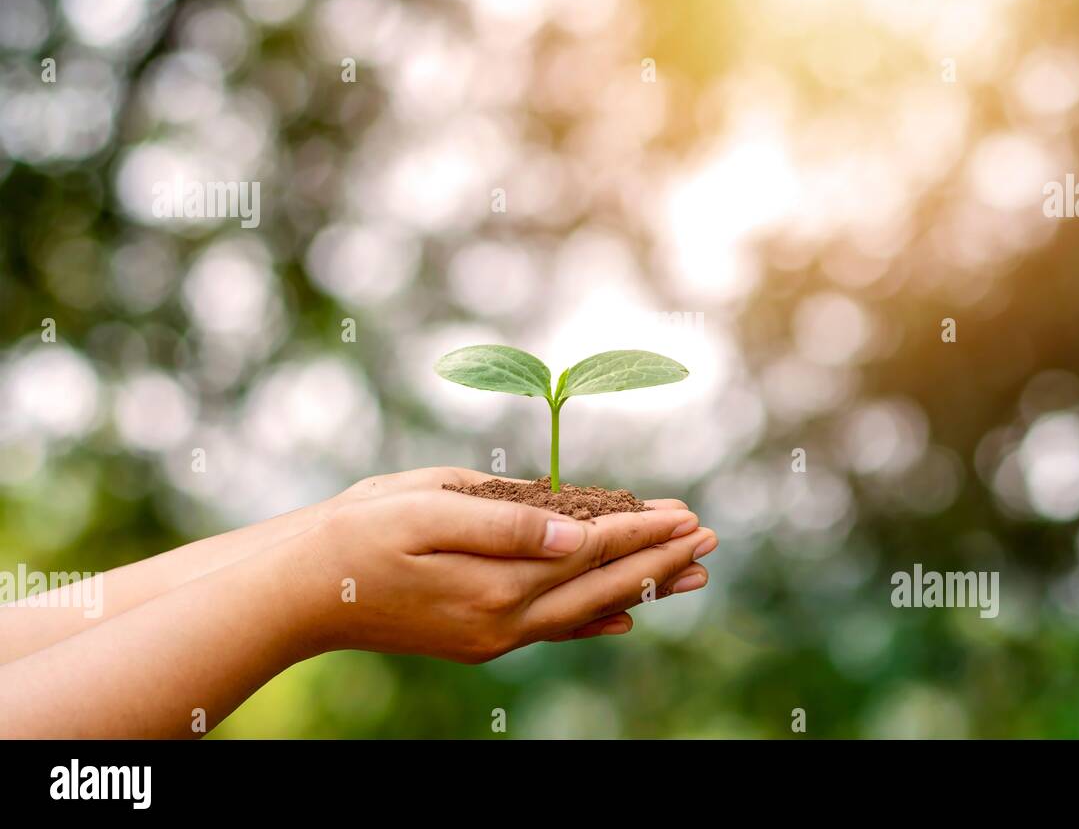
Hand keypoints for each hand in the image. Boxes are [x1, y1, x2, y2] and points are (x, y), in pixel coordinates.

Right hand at [296, 467, 717, 662]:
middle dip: (657, 560)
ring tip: (689, 575)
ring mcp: (492, 637)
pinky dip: (595, 620)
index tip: (687, 514)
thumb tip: (581, 536)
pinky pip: (554, 629)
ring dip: (640, 589)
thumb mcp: (429, 507)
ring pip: (587, 610)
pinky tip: (621, 618)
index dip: (641, 531)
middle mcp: (503, 621)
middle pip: (602, 586)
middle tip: (709, 539)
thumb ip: (508, 522)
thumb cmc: (360, 531)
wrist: (301, 589)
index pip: (590, 553)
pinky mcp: (479, 638)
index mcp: (495, 584)